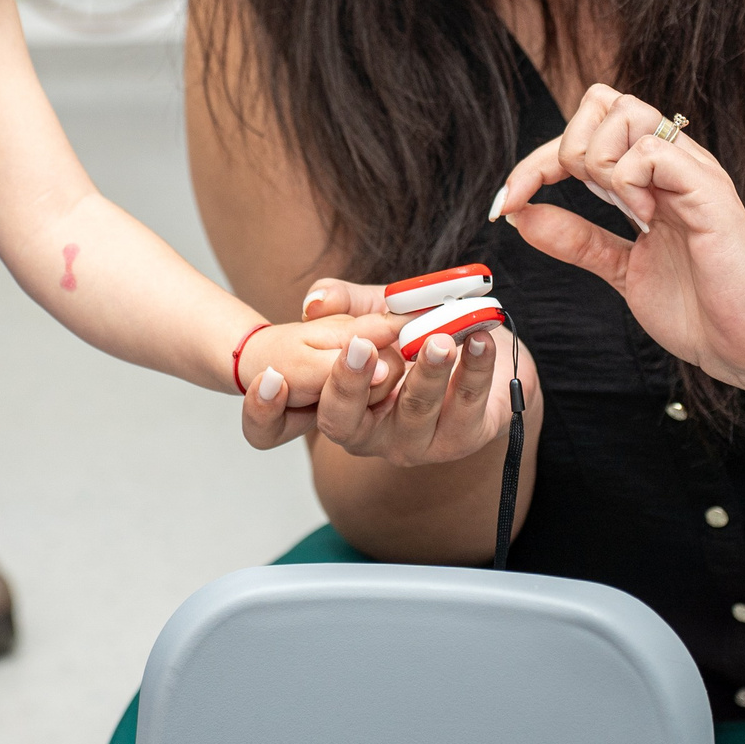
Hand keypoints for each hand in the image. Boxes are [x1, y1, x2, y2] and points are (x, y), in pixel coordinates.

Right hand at [245, 278, 520, 464]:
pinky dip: (474, 369)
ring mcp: (414, 441)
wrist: (480, 345)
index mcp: (336, 406)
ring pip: (413, 411)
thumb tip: (315, 302)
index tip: (271, 376)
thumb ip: (343, 302)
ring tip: (439, 339)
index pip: (281, 423)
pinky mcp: (461, 437)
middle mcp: (367, 434)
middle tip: (360, 346)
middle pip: (343, 423)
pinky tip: (477, 340)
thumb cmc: (416, 332)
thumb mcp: (374, 309)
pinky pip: (466, 405)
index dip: (265, 410)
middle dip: (349, 384)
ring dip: (426, 372)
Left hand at [497, 85, 744, 388]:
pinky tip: (646, 221)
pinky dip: (629, 183)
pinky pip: (653, 151)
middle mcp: (670, 163)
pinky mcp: (710, 191)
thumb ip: (575, 238)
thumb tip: (522, 214)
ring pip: (625, 112)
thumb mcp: (620, 268)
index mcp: (650, 176)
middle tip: (582, 203)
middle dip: (567, 150)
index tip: (508, 203)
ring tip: (625, 212)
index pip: (583, 128)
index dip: (536, 161)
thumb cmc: (701, 307)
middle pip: (602, 99)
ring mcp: (692, 171)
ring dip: (600, 162)